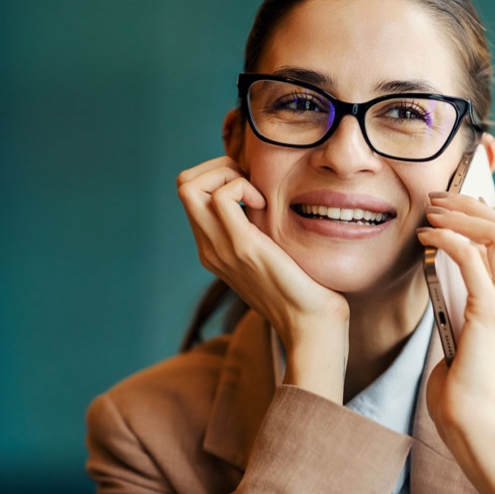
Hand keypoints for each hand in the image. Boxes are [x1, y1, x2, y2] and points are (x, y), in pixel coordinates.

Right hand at [177, 156, 349, 400]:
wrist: (311, 326)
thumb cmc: (304, 290)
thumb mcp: (272, 253)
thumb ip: (261, 230)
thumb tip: (270, 198)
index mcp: (213, 249)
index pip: (192, 194)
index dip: (219, 175)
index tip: (253, 186)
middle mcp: (208, 248)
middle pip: (183, 185)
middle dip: (217, 167)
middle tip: (251, 182)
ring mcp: (220, 248)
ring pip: (189, 186)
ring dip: (225, 174)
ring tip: (256, 194)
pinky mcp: (242, 247)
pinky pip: (222, 196)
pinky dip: (242, 186)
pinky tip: (264, 204)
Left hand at [416, 190, 494, 493]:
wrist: (476, 428)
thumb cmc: (463, 391)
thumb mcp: (461, 337)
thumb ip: (459, 307)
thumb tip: (439, 279)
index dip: (481, 217)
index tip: (450, 206)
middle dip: (472, 205)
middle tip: (438, 198)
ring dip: (461, 215)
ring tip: (431, 211)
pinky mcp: (491, 314)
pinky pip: (471, 259)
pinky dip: (449, 240)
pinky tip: (426, 239)